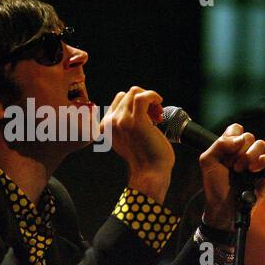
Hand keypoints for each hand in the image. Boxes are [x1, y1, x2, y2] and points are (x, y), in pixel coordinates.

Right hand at [101, 86, 174, 203]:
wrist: (150, 173)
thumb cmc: (144, 157)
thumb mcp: (127, 138)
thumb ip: (125, 123)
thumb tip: (138, 103)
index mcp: (105, 126)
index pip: (119, 100)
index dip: (135, 103)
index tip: (148, 116)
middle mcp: (110, 122)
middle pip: (127, 94)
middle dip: (143, 101)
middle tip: (155, 117)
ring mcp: (121, 121)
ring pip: (135, 92)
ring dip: (150, 99)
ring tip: (157, 115)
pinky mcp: (136, 121)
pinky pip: (143, 96)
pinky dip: (153, 96)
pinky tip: (159, 104)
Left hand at [200, 123, 264, 230]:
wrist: (224, 206)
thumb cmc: (214, 184)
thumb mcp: (208, 162)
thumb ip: (219, 145)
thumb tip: (239, 139)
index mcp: (227, 146)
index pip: (235, 129)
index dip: (233, 136)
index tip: (227, 149)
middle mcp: (241, 151)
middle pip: (249, 136)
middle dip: (240, 151)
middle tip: (232, 166)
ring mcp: (253, 160)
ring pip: (261, 144)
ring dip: (250, 156)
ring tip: (241, 170)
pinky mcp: (264, 170)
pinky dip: (263, 162)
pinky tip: (253, 171)